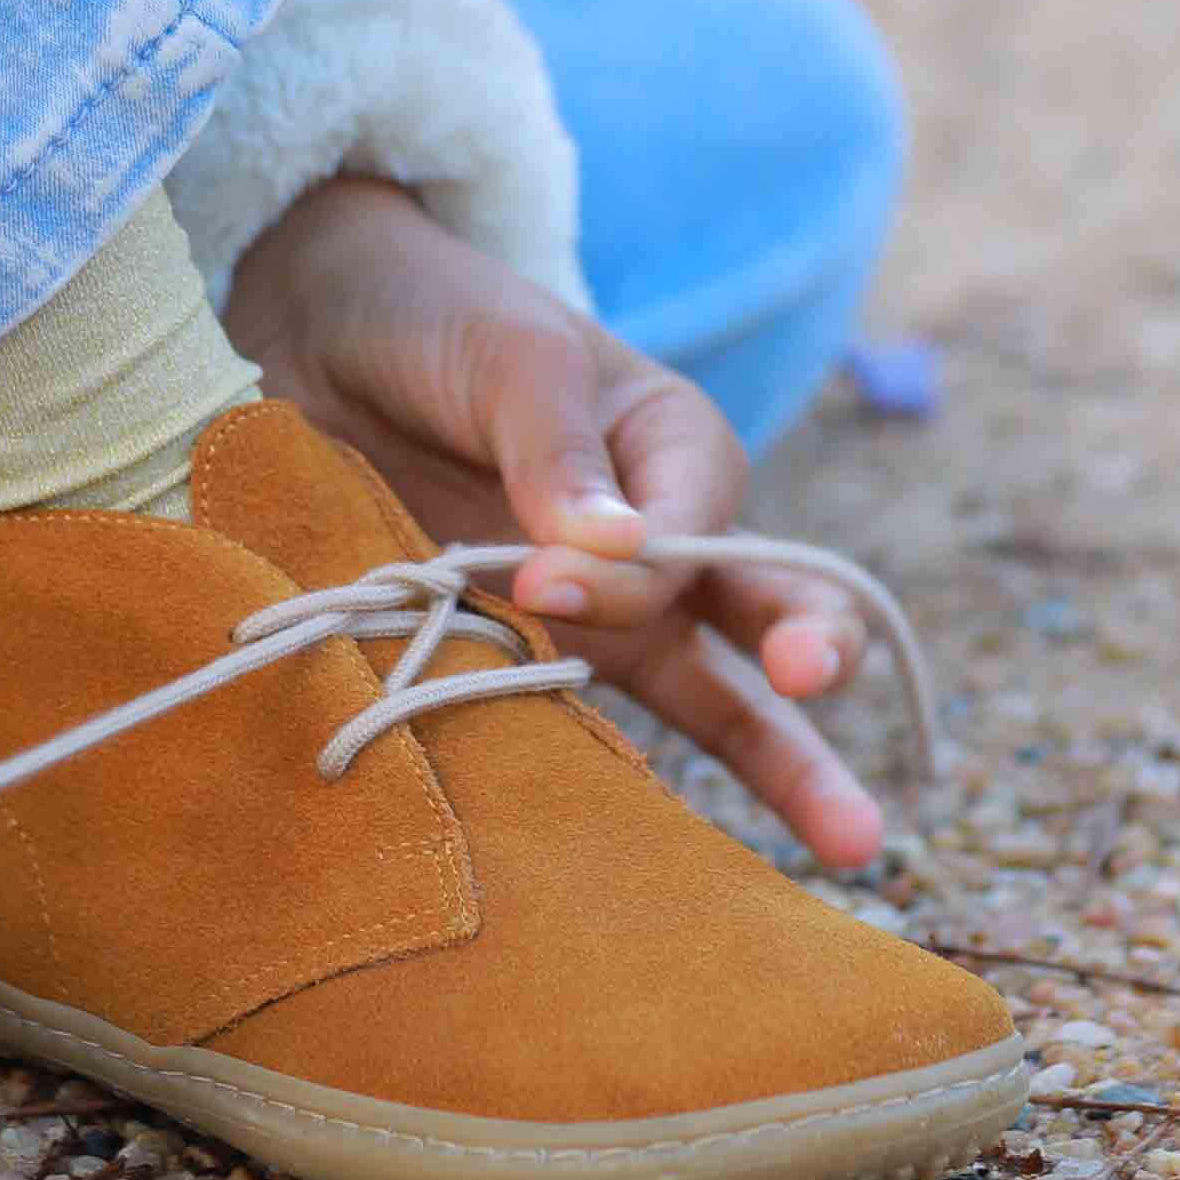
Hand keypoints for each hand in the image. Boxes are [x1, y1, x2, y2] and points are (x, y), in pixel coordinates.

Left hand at [226, 176, 884, 866]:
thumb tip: (619, 550)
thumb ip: (558, 449)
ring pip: (715, 691)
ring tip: (857, 843)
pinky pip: (593, 719)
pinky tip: (680, 855)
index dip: (632, 575)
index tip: (535, 577)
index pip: (699, 534)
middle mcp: (663, 538)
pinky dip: (630, 779)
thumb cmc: (440, 324)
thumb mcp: (510, 356)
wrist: (323, 341)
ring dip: (784, 762)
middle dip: (813, 651)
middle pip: (766, 608)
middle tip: (821, 683)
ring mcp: (602, 608)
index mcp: (678, 447)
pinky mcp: (530, 653)